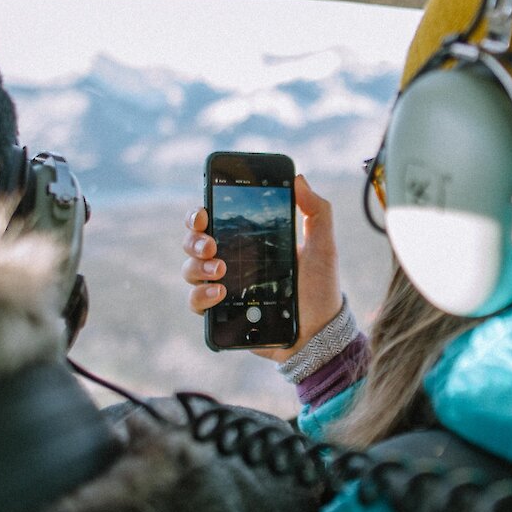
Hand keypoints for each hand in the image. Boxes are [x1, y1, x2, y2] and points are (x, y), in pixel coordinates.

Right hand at [182, 174, 342, 362]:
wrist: (318, 332)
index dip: (199, 213)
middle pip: (192, 242)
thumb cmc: (320, 287)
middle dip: (194, 240)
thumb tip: (299, 179)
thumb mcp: (323, 246)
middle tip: (212, 245)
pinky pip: (195, 301)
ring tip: (221, 270)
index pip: (213, 219)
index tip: (204, 213)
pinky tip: (220, 294)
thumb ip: (316, 211)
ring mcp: (222, 286)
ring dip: (198, 266)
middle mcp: (229, 260)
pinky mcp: (221, 313)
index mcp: (247, 240)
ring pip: (189, 269)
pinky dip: (201, 295)